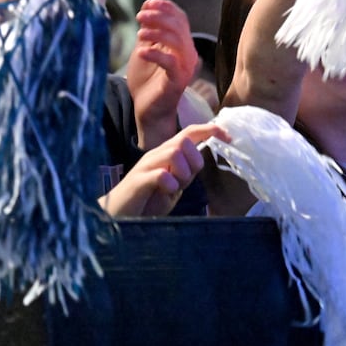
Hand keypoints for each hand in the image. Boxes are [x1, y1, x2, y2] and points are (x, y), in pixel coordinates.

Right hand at [101, 122, 226, 216]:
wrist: (117, 214)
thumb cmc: (145, 200)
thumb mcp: (172, 186)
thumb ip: (184, 173)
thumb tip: (199, 161)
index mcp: (165, 155)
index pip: (189, 133)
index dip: (209, 130)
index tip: (228, 137)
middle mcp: (155, 156)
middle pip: (183, 141)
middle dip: (193, 161)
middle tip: (185, 181)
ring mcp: (145, 167)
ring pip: (173, 153)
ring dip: (183, 172)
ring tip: (175, 188)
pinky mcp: (138, 182)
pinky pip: (159, 174)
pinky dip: (169, 183)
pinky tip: (167, 192)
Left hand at [125, 0, 199, 148]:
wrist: (147, 109)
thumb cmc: (146, 80)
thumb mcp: (144, 49)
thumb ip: (147, 31)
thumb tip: (146, 7)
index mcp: (181, 43)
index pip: (180, 17)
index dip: (165, 7)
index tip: (147, 4)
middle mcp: (187, 53)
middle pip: (180, 26)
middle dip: (159, 17)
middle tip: (140, 17)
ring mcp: (185, 67)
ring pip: (177, 41)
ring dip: (157, 33)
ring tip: (139, 33)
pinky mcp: (178, 80)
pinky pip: (171, 63)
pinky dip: (155, 54)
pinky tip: (140, 51)